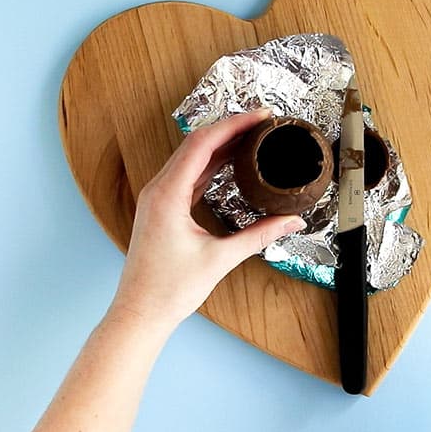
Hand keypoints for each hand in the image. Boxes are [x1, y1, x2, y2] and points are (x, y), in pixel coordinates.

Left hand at [109, 109, 305, 332]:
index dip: (234, 124)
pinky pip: (188, 173)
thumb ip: (260, 234)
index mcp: (167, 195)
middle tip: (262, 120)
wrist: (138, 315)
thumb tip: (292, 220)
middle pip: (196, 142)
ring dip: (221, 142)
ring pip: (191, 156)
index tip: (260, 115)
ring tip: (251, 134)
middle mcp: (158, 190)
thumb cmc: (168, 290)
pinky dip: (211, 161)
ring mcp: (158, 198)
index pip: (203, 143)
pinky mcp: (162, 208)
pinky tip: (230, 159)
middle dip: (231, 127)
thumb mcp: (220, 258)